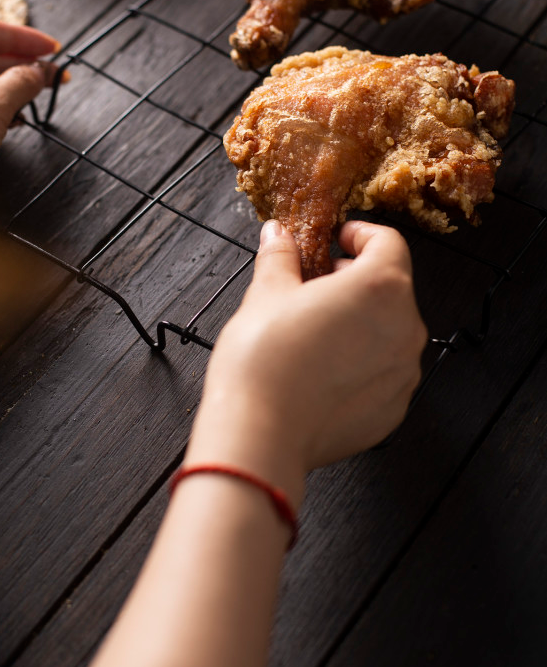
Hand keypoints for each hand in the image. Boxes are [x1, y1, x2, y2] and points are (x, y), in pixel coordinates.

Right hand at [189, 219, 426, 502]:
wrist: (262, 432)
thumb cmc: (264, 360)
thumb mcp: (266, 293)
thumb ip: (280, 257)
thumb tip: (279, 236)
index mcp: (380, 287)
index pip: (388, 242)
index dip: (360, 235)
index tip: (337, 241)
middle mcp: (405, 327)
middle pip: (391, 287)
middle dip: (355, 281)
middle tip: (314, 288)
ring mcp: (404, 372)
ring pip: (390, 331)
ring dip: (361, 323)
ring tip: (315, 332)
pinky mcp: (394, 408)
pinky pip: (384, 372)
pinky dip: (362, 364)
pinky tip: (323, 370)